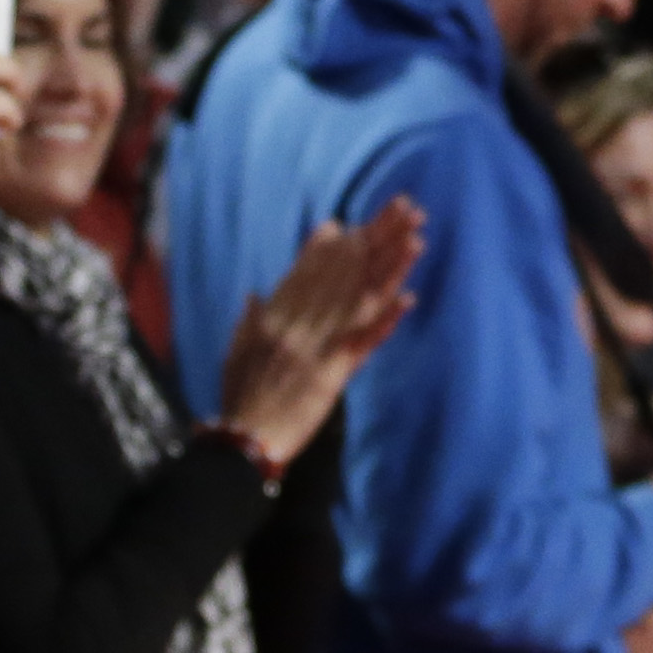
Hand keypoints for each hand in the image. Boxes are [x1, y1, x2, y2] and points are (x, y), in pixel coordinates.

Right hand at [218, 203, 423, 469]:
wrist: (242, 441)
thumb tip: (256, 293)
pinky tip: (407, 298)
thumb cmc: (239, 399)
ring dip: (388, 266)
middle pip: (340, 274)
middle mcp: (295, 325)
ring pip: (356, 298)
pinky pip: (362, 342)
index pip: (306, 273)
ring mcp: (314, 347)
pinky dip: (385, 319)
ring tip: (415, 238)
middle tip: (403, 210)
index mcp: (273, 318)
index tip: (352, 223)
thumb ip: (250, 319)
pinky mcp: (331, 374)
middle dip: (373, 239)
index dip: (331, 247)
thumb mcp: (236, 351)